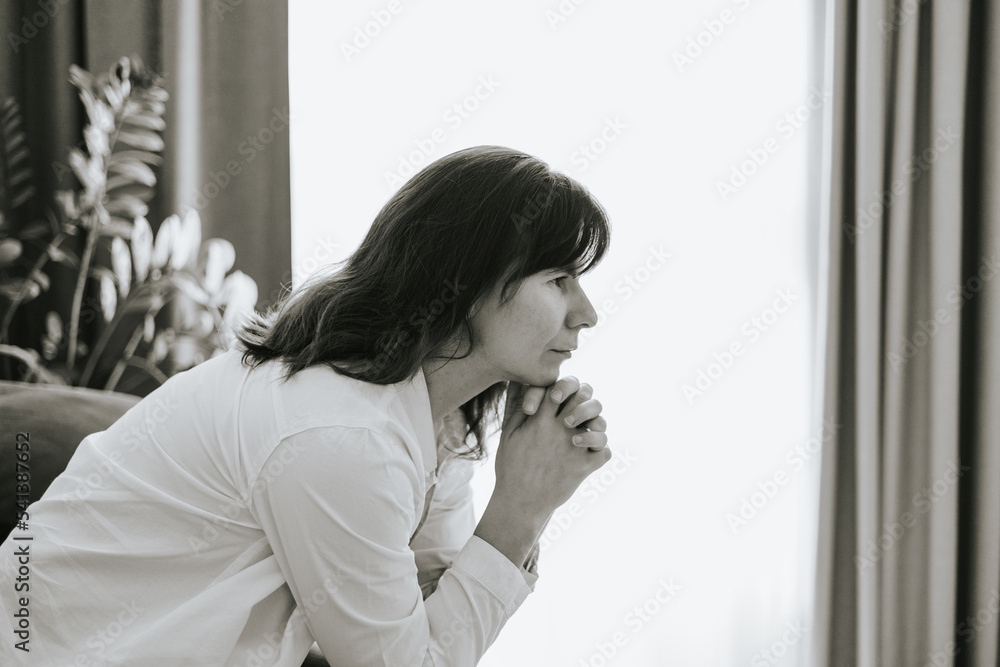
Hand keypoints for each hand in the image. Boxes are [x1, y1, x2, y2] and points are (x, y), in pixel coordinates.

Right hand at [492, 380, 610, 515]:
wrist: (520, 503)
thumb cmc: (511, 467)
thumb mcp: (508, 434)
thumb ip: (516, 406)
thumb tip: (519, 382)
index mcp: (540, 421)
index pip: (559, 387)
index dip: (563, 385)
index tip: (558, 396)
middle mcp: (560, 431)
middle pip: (585, 397)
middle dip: (584, 396)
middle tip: (576, 407)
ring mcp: (575, 449)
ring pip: (601, 423)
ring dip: (596, 422)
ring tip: (584, 430)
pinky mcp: (584, 468)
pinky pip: (605, 452)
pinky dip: (601, 450)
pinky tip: (589, 452)